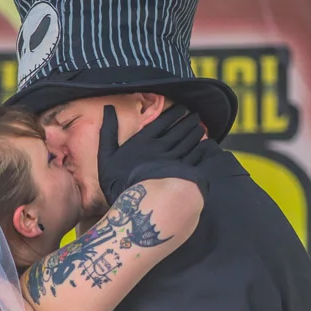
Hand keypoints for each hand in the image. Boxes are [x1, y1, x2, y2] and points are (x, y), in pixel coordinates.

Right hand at [97, 104, 212, 204]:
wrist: (139, 203)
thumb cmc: (119, 181)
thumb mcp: (106, 155)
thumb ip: (108, 132)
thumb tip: (108, 107)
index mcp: (144, 141)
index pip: (162, 122)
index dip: (173, 113)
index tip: (182, 107)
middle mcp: (162, 147)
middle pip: (179, 130)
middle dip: (188, 121)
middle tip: (195, 116)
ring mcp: (174, 160)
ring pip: (189, 142)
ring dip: (196, 133)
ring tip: (200, 128)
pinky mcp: (183, 173)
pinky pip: (195, 157)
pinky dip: (200, 149)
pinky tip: (204, 146)